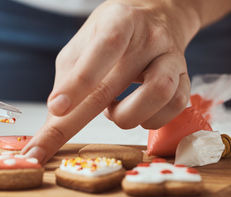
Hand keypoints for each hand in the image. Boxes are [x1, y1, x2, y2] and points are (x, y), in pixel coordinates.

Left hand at [23, 0, 201, 162]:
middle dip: (78, 119)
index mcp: (118, 22)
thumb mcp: (82, 45)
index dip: (79, 82)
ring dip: (126, 116)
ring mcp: (171, 57)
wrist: (158, 15)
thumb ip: (69, 78)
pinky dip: (150, 120)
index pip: (102, 49)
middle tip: (45, 148)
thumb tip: (55, 119)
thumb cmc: (112, 34)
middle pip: (117, 83)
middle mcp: (149, 38)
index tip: (57, 108)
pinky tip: (136, 111)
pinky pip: (174, 108)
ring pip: (158, 95)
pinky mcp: (185, 77)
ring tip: (113, 111)